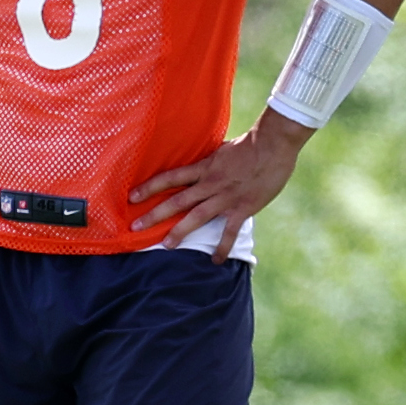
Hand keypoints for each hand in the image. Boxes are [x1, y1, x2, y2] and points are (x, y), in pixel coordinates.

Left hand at [130, 111, 309, 253]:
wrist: (273, 145)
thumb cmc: (251, 144)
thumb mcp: (223, 150)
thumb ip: (211, 162)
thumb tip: (200, 165)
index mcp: (204, 168)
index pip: (171, 177)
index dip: (149, 187)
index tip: (132, 197)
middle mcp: (210, 183)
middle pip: (177, 200)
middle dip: (155, 214)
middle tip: (136, 226)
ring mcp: (225, 197)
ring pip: (196, 216)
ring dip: (180, 232)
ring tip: (165, 245)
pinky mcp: (242, 208)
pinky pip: (229, 231)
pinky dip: (222, 247)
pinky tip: (215, 260)